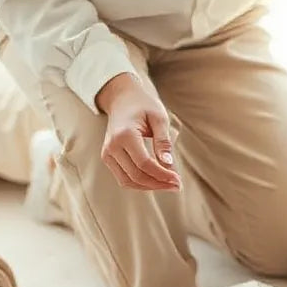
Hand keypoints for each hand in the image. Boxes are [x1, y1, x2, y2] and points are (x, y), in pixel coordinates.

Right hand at [95, 72, 179, 191]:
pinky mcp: (108, 158)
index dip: (162, 175)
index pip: (144, 164)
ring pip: (128, 182)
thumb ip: (163, 141)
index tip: (178, 180)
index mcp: (125, 134)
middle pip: (136, 176)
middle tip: (177, 185)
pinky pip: (124, 179)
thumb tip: (168, 165)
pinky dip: (140, 183)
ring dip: (149, 187)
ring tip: (168, 184)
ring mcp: (107, 153)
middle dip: (158, 183)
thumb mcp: (159, 118)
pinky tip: (155, 180)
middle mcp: (112, 146)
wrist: (122, 99)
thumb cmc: (143, 105)